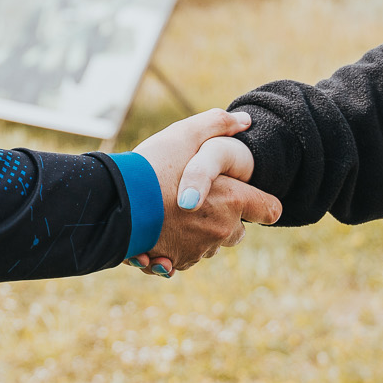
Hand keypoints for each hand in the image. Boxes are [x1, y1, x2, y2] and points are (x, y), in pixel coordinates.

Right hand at [127, 111, 281, 275]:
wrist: (113, 203)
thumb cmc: (151, 167)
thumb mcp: (185, 134)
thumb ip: (217, 123)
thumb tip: (244, 120)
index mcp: (232, 200)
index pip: (269, 209)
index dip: (261, 203)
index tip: (248, 197)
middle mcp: (220, 229)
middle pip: (237, 230)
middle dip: (222, 218)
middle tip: (197, 200)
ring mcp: (197, 249)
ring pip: (207, 244)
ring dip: (196, 233)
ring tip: (170, 213)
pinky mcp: (174, 262)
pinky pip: (182, 258)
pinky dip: (172, 248)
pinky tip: (155, 231)